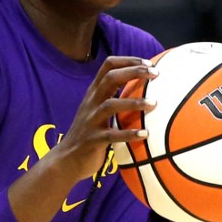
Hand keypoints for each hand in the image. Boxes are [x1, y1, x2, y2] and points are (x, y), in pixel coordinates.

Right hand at [52, 56, 158, 181]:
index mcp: (94, 93)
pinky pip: (112, 135)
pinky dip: (129, 134)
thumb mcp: (99, 112)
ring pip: (111, 105)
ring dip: (134, 102)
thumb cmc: (90, 134)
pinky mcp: (92, 140)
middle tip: (155, 73)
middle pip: (110, 78)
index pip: (108, 67)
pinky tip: (145, 134)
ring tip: (154, 103)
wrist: (66, 160)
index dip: (128, 61)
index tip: (148, 62)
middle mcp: (91, 103)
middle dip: (133, 72)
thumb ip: (115, 99)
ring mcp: (91, 121)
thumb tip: (143, 91)